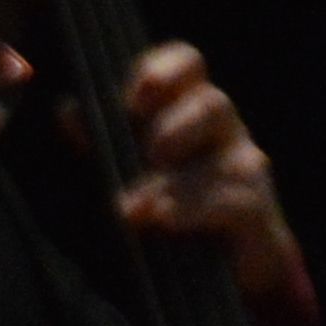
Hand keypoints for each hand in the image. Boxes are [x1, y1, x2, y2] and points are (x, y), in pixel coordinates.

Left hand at [106, 40, 305, 305]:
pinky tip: (165, 220)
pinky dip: (194, 210)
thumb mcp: (126, 166)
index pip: (187, 64)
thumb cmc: (167, 201)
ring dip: (175, 181)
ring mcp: (244, 167)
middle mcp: (222, 130)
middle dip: (175, 127)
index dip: (162, 70)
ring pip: (222, 157)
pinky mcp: (256, 209)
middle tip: (150, 154)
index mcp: (187, 108)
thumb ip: (100, 138)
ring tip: (135, 208)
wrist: (219, 261)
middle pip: (213, 104)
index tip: (131, 99)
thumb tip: (69, 108)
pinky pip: (232, 201)